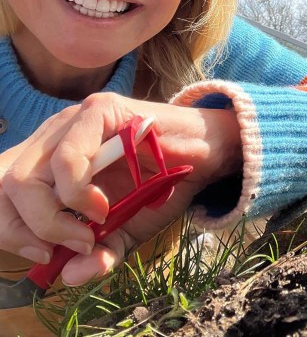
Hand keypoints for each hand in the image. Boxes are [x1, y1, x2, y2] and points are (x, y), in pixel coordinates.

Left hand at [0, 92, 241, 284]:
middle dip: (28, 229)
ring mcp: (73, 121)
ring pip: (25, 177)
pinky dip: (76, 193)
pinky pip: (66, 159)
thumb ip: (97, 252)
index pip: (0, 192)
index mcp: (50, 161)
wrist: (204, 155)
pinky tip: (102, 206)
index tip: (45, 255)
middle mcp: (53, 138)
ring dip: (52, 217)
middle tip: (71, 244)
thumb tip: (66, 277)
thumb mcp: (124, 229)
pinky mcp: (98, 111)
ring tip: (91, 228)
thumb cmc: (162, 186)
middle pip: (3, 187)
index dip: (10, 230)